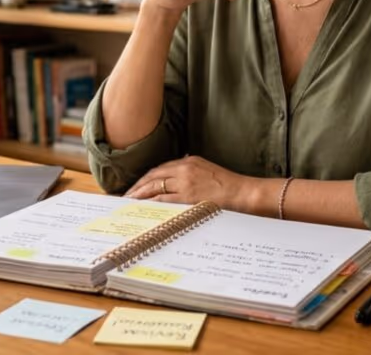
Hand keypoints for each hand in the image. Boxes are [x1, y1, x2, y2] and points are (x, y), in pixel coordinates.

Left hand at [123, 155, 265, 213]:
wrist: (245, 193)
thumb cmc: (229, 186)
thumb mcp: (207, 171)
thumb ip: (190, 173)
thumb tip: (175, 180)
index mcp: (189, 161)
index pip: (159, 169)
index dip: (145, 179)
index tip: (135, 187)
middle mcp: (184, 169)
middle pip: (152, 176)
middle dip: (137, 186)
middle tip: (125, 196)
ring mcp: (185, 182)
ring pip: (154, 187)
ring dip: (139, 195)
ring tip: (129, 203)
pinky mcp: (188, 196)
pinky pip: (163, 199)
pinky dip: (150, 203)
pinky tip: (142, 208)